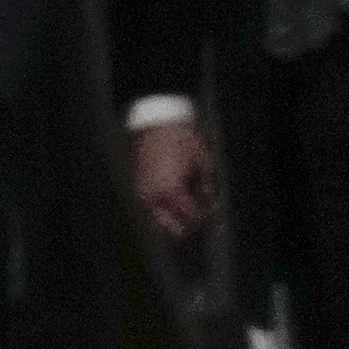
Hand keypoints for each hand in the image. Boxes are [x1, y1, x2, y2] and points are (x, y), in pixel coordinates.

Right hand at [128, 108, 221, 241]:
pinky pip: (150, 208)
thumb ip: (207, 186)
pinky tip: (173, 192)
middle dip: (189, 224)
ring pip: (158, 223)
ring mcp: (140, 194)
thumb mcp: (202, 161)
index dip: (207, 217)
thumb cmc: (181, 137)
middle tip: (201, 213)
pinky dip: (162, 207)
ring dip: (174, 217)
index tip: (214, 209)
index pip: (192, 219)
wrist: (155, 118)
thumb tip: (211, 202)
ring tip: (187, 197)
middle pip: (173, 231)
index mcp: (171, 192)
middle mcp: (152, 198)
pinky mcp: (134, 187)